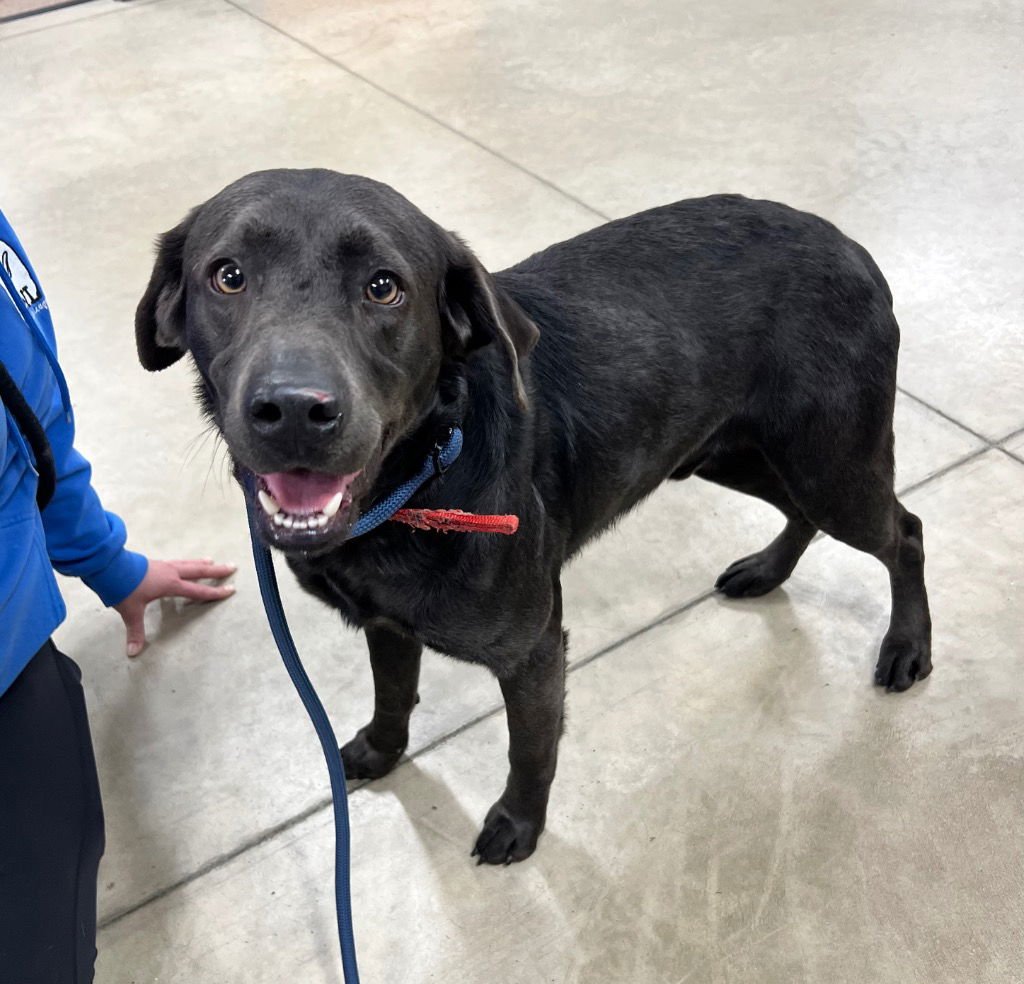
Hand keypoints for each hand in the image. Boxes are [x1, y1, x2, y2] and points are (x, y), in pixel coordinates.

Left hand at [114, 558, 236, 656]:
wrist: (108, 566)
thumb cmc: (123, 588)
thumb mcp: (130, 612)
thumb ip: (135, 631)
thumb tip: (133, 652)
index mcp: (170, 585)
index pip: (197, 591)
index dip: (215, 593)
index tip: (231, 590)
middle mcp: (171, 573)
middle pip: (199, 571)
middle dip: (216, 571)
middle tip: (232, 566)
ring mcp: (163, 565)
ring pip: (188, 563)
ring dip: (201, 563)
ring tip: (212, 560)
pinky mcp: (154, 563)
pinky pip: (176, 562)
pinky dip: (185, 562)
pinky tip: (183, 564)